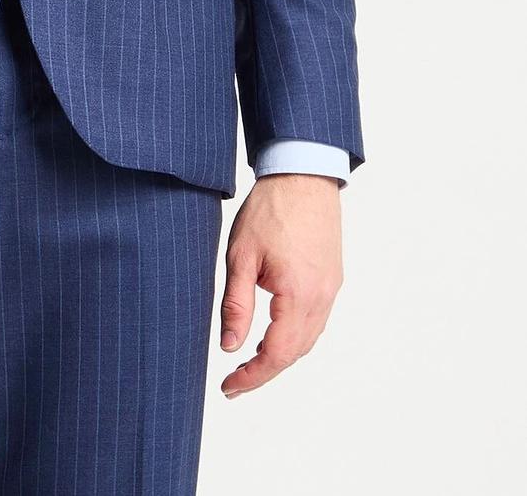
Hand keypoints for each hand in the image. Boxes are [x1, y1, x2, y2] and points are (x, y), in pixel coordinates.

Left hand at [218, 173, 342, 397]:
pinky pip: (316, 319)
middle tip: (235, 379)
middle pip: (295, 352)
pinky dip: (296, 335)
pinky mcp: (332, 278)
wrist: (302, 175)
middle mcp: (321, 298)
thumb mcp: (240, 255)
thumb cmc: (269, 210)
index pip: (276, 354)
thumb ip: (236, 304)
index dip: (252, 376)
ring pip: (308, 338)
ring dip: (282, 354)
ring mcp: (331, 289)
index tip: (229, 387)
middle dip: (265, 370)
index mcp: (298, 295)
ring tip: (251, 360)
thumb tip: (229, 346)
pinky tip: (275, 332)